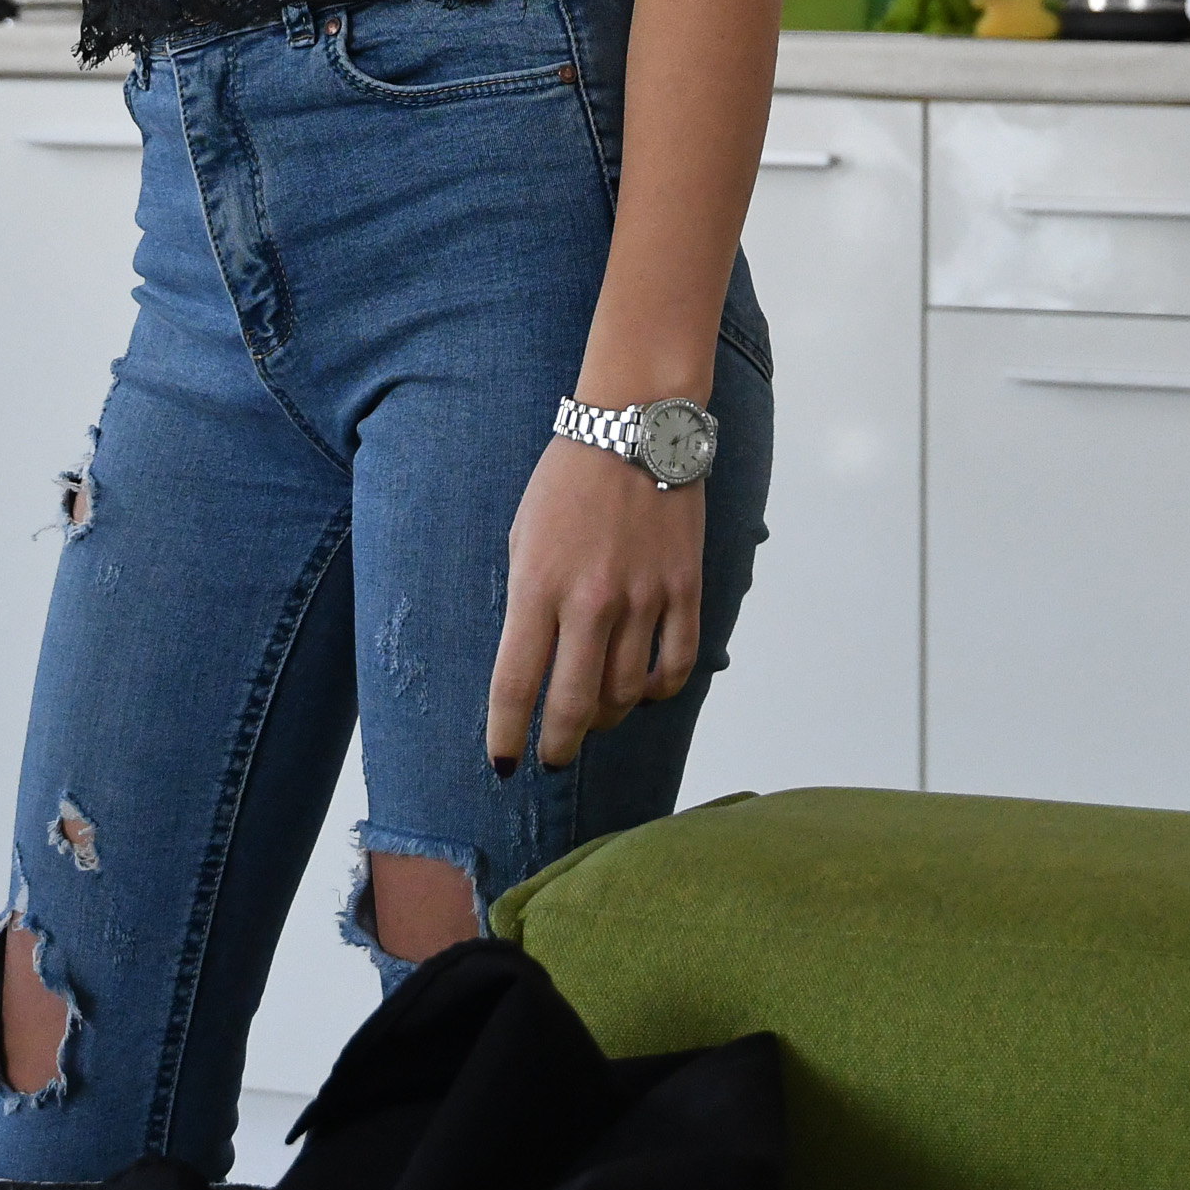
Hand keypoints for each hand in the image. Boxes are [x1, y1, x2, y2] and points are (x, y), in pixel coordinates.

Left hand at [486, 429, 704, 770]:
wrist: (633, 426)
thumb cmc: (567, 479)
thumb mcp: (523, 537)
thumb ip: (526, 603)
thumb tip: (533, 667)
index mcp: (537, 585)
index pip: (515, 685)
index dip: (506, 735)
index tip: (504, 763)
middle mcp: (590, 600)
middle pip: (574, 706)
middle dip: (558, 746)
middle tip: (552, 758)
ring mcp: (643, 597)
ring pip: (625, 694)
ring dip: (606, 718)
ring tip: (594, 716)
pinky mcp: (685, 589)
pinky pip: (677, 666)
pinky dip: (658, 692)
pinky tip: (642, 690)